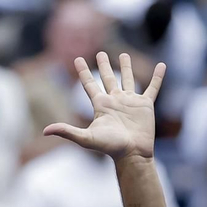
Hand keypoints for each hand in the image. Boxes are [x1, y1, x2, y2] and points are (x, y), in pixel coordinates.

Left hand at [43, 53, 163, 160]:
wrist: (132, 153)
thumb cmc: (110, 147)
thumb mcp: (86, 138)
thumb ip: (67, 131)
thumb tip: (45, 131)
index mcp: (101, 105)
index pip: (89, 85)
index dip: (83, 72)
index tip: (77, 59)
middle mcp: (115, 101)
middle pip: (107, 78)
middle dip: (103, 66)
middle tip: (100, 53)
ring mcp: (130, 102)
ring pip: (128, 80)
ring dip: (126, 67)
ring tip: (124, 55)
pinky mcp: (145, 105)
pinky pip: (153, 87)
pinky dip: (158, 77)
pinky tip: (161, 66)